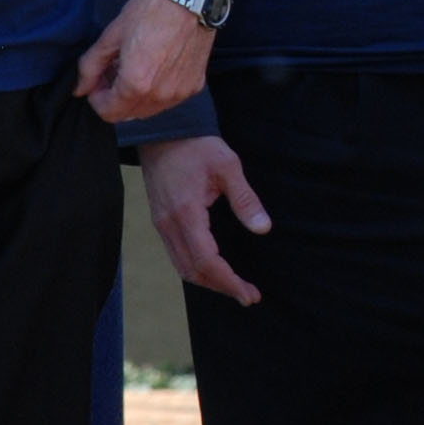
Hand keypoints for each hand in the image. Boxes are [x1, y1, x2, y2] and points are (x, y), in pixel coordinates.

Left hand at [77, 0, 219, 122]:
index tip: (99, 80)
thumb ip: (90, 67)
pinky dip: (158, 91)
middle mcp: (160, 95)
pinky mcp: (194, 86)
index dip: (97, 99)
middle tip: (115, 72)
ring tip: (137, 68)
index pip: (108, 113)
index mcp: (136, 84)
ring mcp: (180, 93)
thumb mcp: (111, 36)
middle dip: (116, 98)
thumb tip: (79, 89)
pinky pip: (169, 100)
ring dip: (137, 97)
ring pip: (149, 110)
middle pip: (128, 115)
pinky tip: (158, 66)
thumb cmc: (149, 12)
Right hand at [138, 135, 271, 304]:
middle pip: (192, 271)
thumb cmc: (197, 146)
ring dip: (207, 281)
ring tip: (234, 286)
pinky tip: (213, 268)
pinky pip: (176, 254)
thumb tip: (263, 229)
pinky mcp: (160, 220)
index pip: (206, 261)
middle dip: (221, 287)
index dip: (228, 281)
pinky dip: (195, 268)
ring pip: (182, 266)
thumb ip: (245, 200)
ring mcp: (161, 224)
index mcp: (186, 213)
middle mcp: (169, 224)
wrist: (164, 130)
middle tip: (248, 294)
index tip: (248, 294)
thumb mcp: (228, 166)